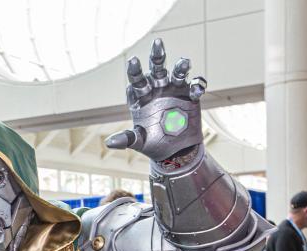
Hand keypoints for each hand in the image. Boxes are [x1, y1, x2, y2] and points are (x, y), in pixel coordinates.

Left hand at [105, 39, 205, 162]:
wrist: (175, 152)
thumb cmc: (152, 144)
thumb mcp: (138, 141)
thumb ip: (126, 138)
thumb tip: (108, 143)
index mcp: (141, 96)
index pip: (136, 80)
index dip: (135, 70)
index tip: (133, 61)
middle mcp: (157, 89)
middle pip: (157, 68)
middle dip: (157, 56)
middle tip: (157, 42)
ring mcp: (174, 91)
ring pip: (177, 73)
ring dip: (181, 67)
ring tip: (184, 63)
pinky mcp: (191, 96)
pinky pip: (195, 86)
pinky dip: (197, 85)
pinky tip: (197, 89)